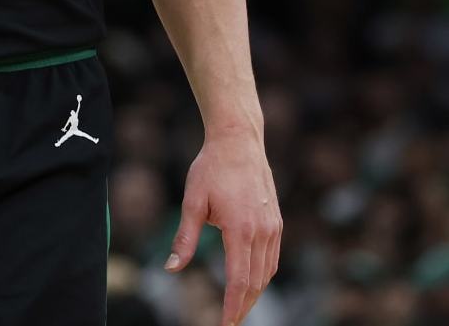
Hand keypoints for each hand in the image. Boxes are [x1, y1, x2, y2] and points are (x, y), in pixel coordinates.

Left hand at [165, 130, 281, 325]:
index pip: (239, 279)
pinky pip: (273, 257)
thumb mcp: (192, 202)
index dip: (232, 306)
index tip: (225, 324)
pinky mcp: (277, 221)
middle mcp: (262, 231)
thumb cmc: (212, 168)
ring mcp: (273, 226)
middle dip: (243, 306)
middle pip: (256, 281)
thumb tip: (171, 268)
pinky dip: (263, 275)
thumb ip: (184, 239)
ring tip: (238, 307)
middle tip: (229, 322)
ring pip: (267, 272)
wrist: (239, 141)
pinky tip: (251, 281)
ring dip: (254, 292)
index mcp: (240, 228)